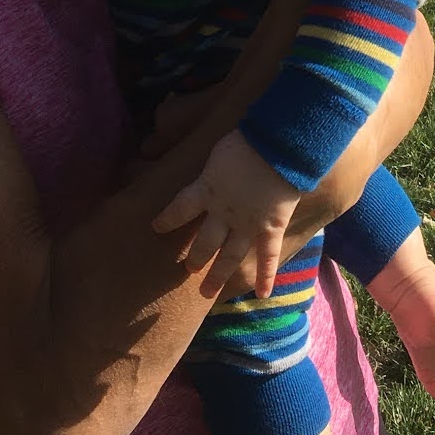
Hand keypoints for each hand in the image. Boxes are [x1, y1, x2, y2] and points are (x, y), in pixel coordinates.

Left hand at [153, 128, 300, 297]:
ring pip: (230, 255)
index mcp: (207, 190)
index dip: (167, 219)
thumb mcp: (218, 150)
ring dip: (218, 274)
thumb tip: (204, 161)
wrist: (278, 146)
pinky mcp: (271, 227)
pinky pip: (268, 256)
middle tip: (188, 269)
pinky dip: (266, 276)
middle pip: (204, 242)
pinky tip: (261, 294)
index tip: (157, 227)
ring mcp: (247, 224)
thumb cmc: (248, 139)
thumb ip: (211, 165)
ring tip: (206, 292)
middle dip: (196, 257)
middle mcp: (223, 213)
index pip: (179, 208)